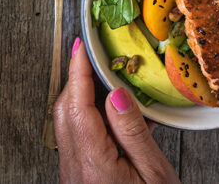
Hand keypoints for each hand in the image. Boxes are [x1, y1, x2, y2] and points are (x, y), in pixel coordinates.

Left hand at [53, 38, 179, 183]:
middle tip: (88, 56)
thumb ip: (133, 132)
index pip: (77, 104)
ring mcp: (73, 174)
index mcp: (94, 163)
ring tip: (97, 78)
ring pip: (65, 124)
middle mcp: (75, 168)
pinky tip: (105, 113)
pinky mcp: (77, 179)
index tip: (80, 47)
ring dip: (77, 96)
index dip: (77, 71)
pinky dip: (84, 117)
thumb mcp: (154, 175)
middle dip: (75, 79)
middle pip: (64, 111)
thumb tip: (115, 94)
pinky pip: (74, 139)